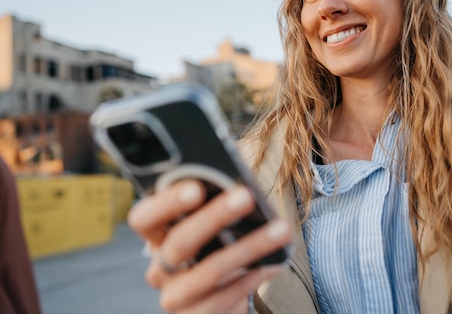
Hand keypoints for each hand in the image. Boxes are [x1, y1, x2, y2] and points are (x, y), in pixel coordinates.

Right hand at [128, 180, 291, 313]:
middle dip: (215, 217)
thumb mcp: (208, 228)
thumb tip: (239, 181)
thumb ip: (213, 205)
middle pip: (180, 242)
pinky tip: (273, 261)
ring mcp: (176, 296)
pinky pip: (226, 296)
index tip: (196, 187)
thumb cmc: (215, 248)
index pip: (144, 218)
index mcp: (157, 237)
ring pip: (210, 271)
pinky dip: (253, 276)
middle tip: (246, 197)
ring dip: (249, 247)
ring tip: (279, 229)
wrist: (217, 299)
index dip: (166, 203)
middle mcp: (160, 268)